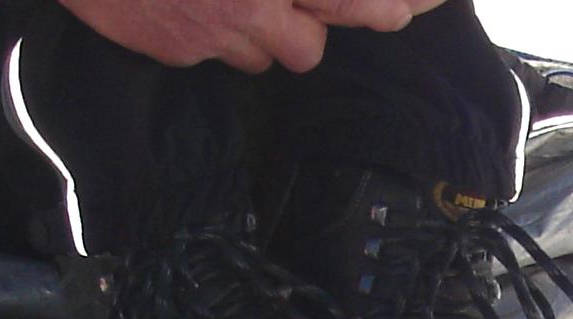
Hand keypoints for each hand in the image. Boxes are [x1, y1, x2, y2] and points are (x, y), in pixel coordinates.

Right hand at [56, 0, 446, 73]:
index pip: (349, 0)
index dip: (380, 10)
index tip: (397, 14)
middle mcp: (251, 2)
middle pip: (309, 49)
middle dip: (304, 30)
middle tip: (286, 6)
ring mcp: (211, 30)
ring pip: (262, 60)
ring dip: (255, 35)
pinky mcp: (175, 49)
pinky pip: (209, 57)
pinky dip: (205, 35)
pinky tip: (184, 3)